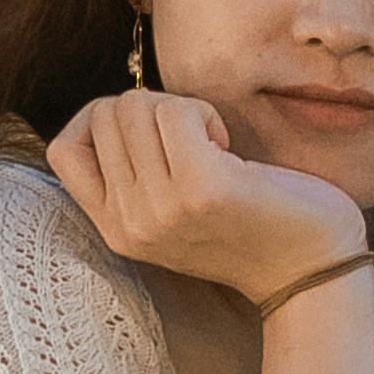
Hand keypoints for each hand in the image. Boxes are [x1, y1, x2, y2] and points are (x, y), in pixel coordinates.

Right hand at [46, 84, 372, 311]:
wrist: (311, 267)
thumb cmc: (248, 224)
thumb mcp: (170, 212)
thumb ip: (132, 175)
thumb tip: (112, 109)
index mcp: (114, 230)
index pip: (62, 150)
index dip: (98, 122)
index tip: (147, 135)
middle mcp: (130, 224)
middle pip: (104, 115)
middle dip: (150, 108)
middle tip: (191, 141)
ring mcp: (162, 209)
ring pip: (136, 106)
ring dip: (180, 109)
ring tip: (211, 146)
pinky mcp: (202, 189)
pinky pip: (177, 110)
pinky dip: (204, 112)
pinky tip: (228, 147)